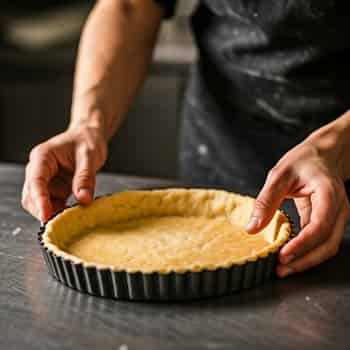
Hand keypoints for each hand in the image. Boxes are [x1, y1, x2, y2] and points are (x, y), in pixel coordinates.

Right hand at [22, 126, 106, 222]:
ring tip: (70, 220)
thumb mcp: (89, 156)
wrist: (89, 138)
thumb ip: (84, 177)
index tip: (46, 216)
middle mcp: (39, 169)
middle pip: (31, 196)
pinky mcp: (54, 189)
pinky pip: (52, 204)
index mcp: (43, 157)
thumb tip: (83, 199)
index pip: (36, 181)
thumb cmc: (87, 141)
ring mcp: (46, 181)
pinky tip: (72, 216)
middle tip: (61, 223)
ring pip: (39, 203)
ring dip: (51, 213)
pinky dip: (59, 212)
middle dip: (43, 210)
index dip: (40, 200)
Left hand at [246, 129, 349, 276]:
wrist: (322, 154)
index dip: (302, 244)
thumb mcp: (279, 176)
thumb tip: (252, 228)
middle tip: (280, 270)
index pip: (319, 226)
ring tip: (283, 268)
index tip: (283, 255)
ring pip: (327, 246)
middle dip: (304, 261)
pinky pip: (320, 240)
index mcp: (329, 194)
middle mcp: (339, 208)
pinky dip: (305, 250)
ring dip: (306, 260)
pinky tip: (288, 253)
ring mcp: (336, 216)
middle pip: (328, 244)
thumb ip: (266, 201)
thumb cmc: (302, 161)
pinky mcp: (328, 220)